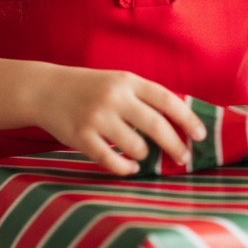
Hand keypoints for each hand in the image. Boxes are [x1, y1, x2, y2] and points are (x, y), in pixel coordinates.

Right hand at [36, 65, 207, 175]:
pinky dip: (127, 167)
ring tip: (144, 154)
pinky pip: (112, 161)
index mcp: (127, 80)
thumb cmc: (89, 88)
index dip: (187, 118)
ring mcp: (97, 118)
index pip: (166, 99)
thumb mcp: (117, 82)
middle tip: (184, 158)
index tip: (200, 135)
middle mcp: (114, 97)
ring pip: (137, 146)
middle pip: (156, 126)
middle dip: (175, 145)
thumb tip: (179, 122)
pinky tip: (130, 165)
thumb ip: (143, 97)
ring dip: (146, 155)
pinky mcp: (81, 138)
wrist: (46, 90)